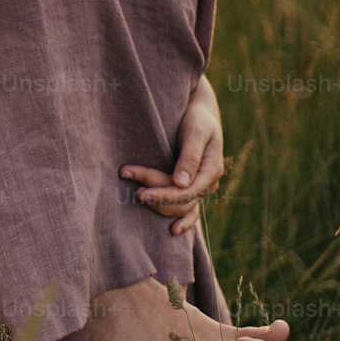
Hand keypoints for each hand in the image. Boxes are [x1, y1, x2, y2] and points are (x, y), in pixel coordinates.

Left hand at [119, 76, 224, 235]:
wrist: (201, 109)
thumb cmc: (197, 116)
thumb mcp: (195, 131)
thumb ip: (189, 156)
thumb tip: (180, 184)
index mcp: (212, 170)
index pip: (186, 192)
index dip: (163, 194)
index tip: (140, 192)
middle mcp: (208, 182)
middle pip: (179, 199)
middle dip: (154, 193)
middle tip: (127, 176)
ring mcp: (201, 186)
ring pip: (180, 205)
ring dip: (158, 202)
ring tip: (134, 193)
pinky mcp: (192, 186)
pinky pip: (189, 209)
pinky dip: (183, 221)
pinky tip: (171, 231)